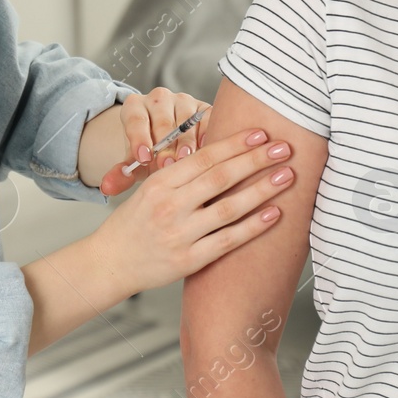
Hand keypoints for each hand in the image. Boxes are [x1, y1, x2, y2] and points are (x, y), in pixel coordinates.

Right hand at [88, 126, 292, 295]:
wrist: (110, 263)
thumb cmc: (134, 223)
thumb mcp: (149, 189)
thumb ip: (180, 174)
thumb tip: (221, 153)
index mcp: (160, 183)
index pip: (203, 157)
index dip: (235, 143)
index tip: (261, 133)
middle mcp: (169, 206)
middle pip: (220, 178)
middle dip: (255, 160)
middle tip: (284, 148)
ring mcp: (180, 235)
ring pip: (229, 208)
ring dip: (262, 190)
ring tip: (287, 176)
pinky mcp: (189, 260)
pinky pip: (228, 240)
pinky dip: (254, 227)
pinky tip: (275, 214)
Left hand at [100, 86, 212, 195]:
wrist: (169, 145)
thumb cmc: (150, 153)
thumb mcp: (134, 164)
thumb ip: (121, 174)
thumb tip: (107, 187)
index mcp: (135, 106)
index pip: (135, 119)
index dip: (139, 138)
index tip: (143, 158)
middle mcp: (158, 98)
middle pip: (161, 119)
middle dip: (164, 144)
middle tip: (166, 164)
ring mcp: (183, 100)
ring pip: (185, 119)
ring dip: (186, 141)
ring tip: (184, 160)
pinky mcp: (204, 108)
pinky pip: (206, 119)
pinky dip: (206, 135)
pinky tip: (205, 152)